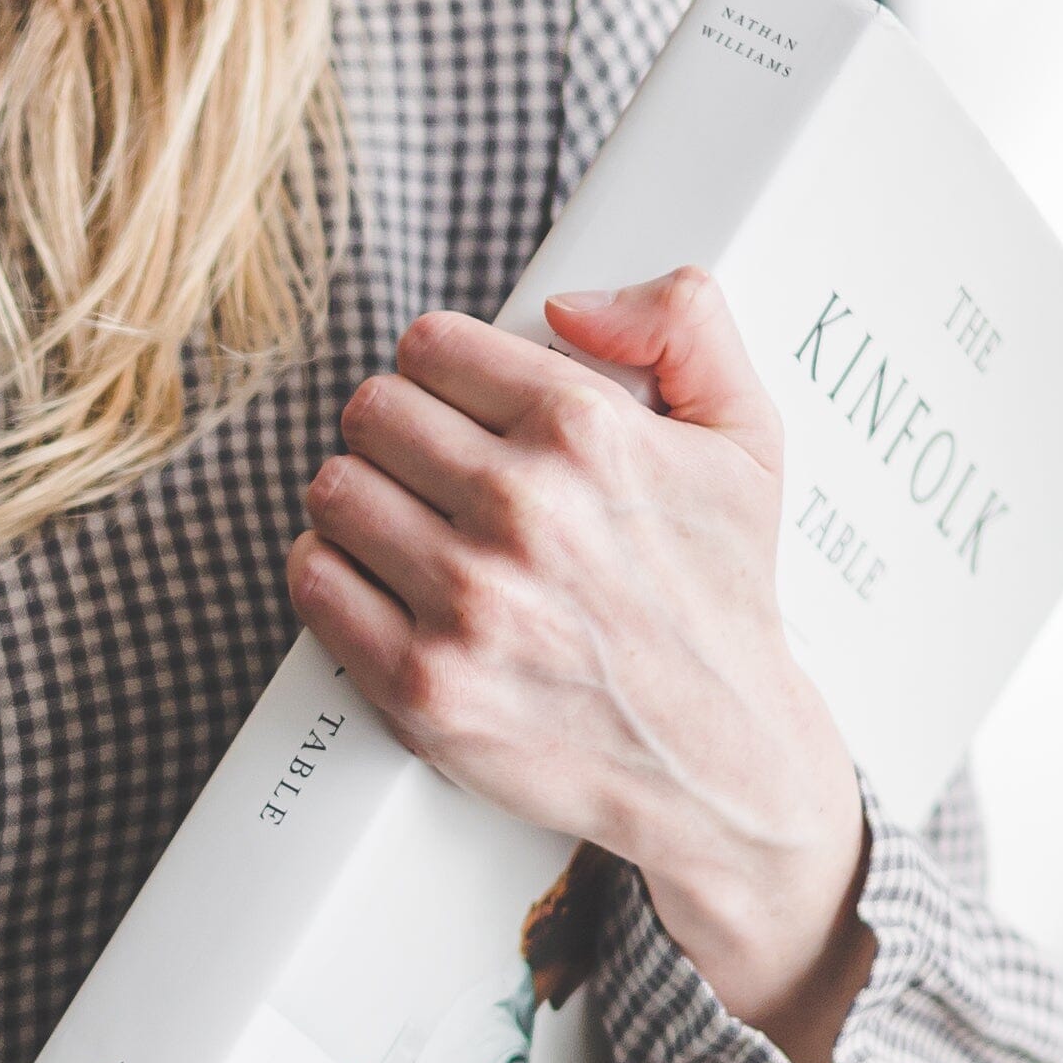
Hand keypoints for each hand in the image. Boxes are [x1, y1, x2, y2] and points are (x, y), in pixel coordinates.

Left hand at [286, 267, 878, 1062]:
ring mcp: (465, 603)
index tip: (454, 405)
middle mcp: (520, 510)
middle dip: (395, 432)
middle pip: (370, 413)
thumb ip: (684, 322)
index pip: (428, 347)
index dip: (438, 370)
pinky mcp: (422, 684)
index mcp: (585, 432)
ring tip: (404, 525)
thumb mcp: (748, 435)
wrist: (720, 761)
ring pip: (332, 491)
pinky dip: (331, 575)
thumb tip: (567, 301)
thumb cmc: (724, 596)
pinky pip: (314, 584)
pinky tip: (377, 581)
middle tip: (429, 470)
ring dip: (357, 501)